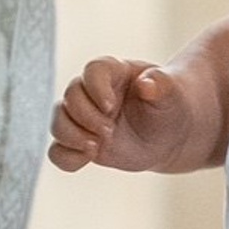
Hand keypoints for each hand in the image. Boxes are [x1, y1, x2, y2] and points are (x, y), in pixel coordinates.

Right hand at [47, 58, 202, 172]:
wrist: (168, 134)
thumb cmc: (169, 105)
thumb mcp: (171, 94)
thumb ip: (161, 85)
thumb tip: (147, 84)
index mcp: (113, 71)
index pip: (93, 70)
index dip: (96, 88)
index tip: (111, 107)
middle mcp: (92, 92)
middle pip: (70, 97)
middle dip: (86, 117)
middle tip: (109, 131)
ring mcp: (83, 118)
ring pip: (58, 122)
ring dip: (71, 136)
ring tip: (96, 147)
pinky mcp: (80, 142)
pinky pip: (57, 151)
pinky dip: (66, 157)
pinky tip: (88, 158)